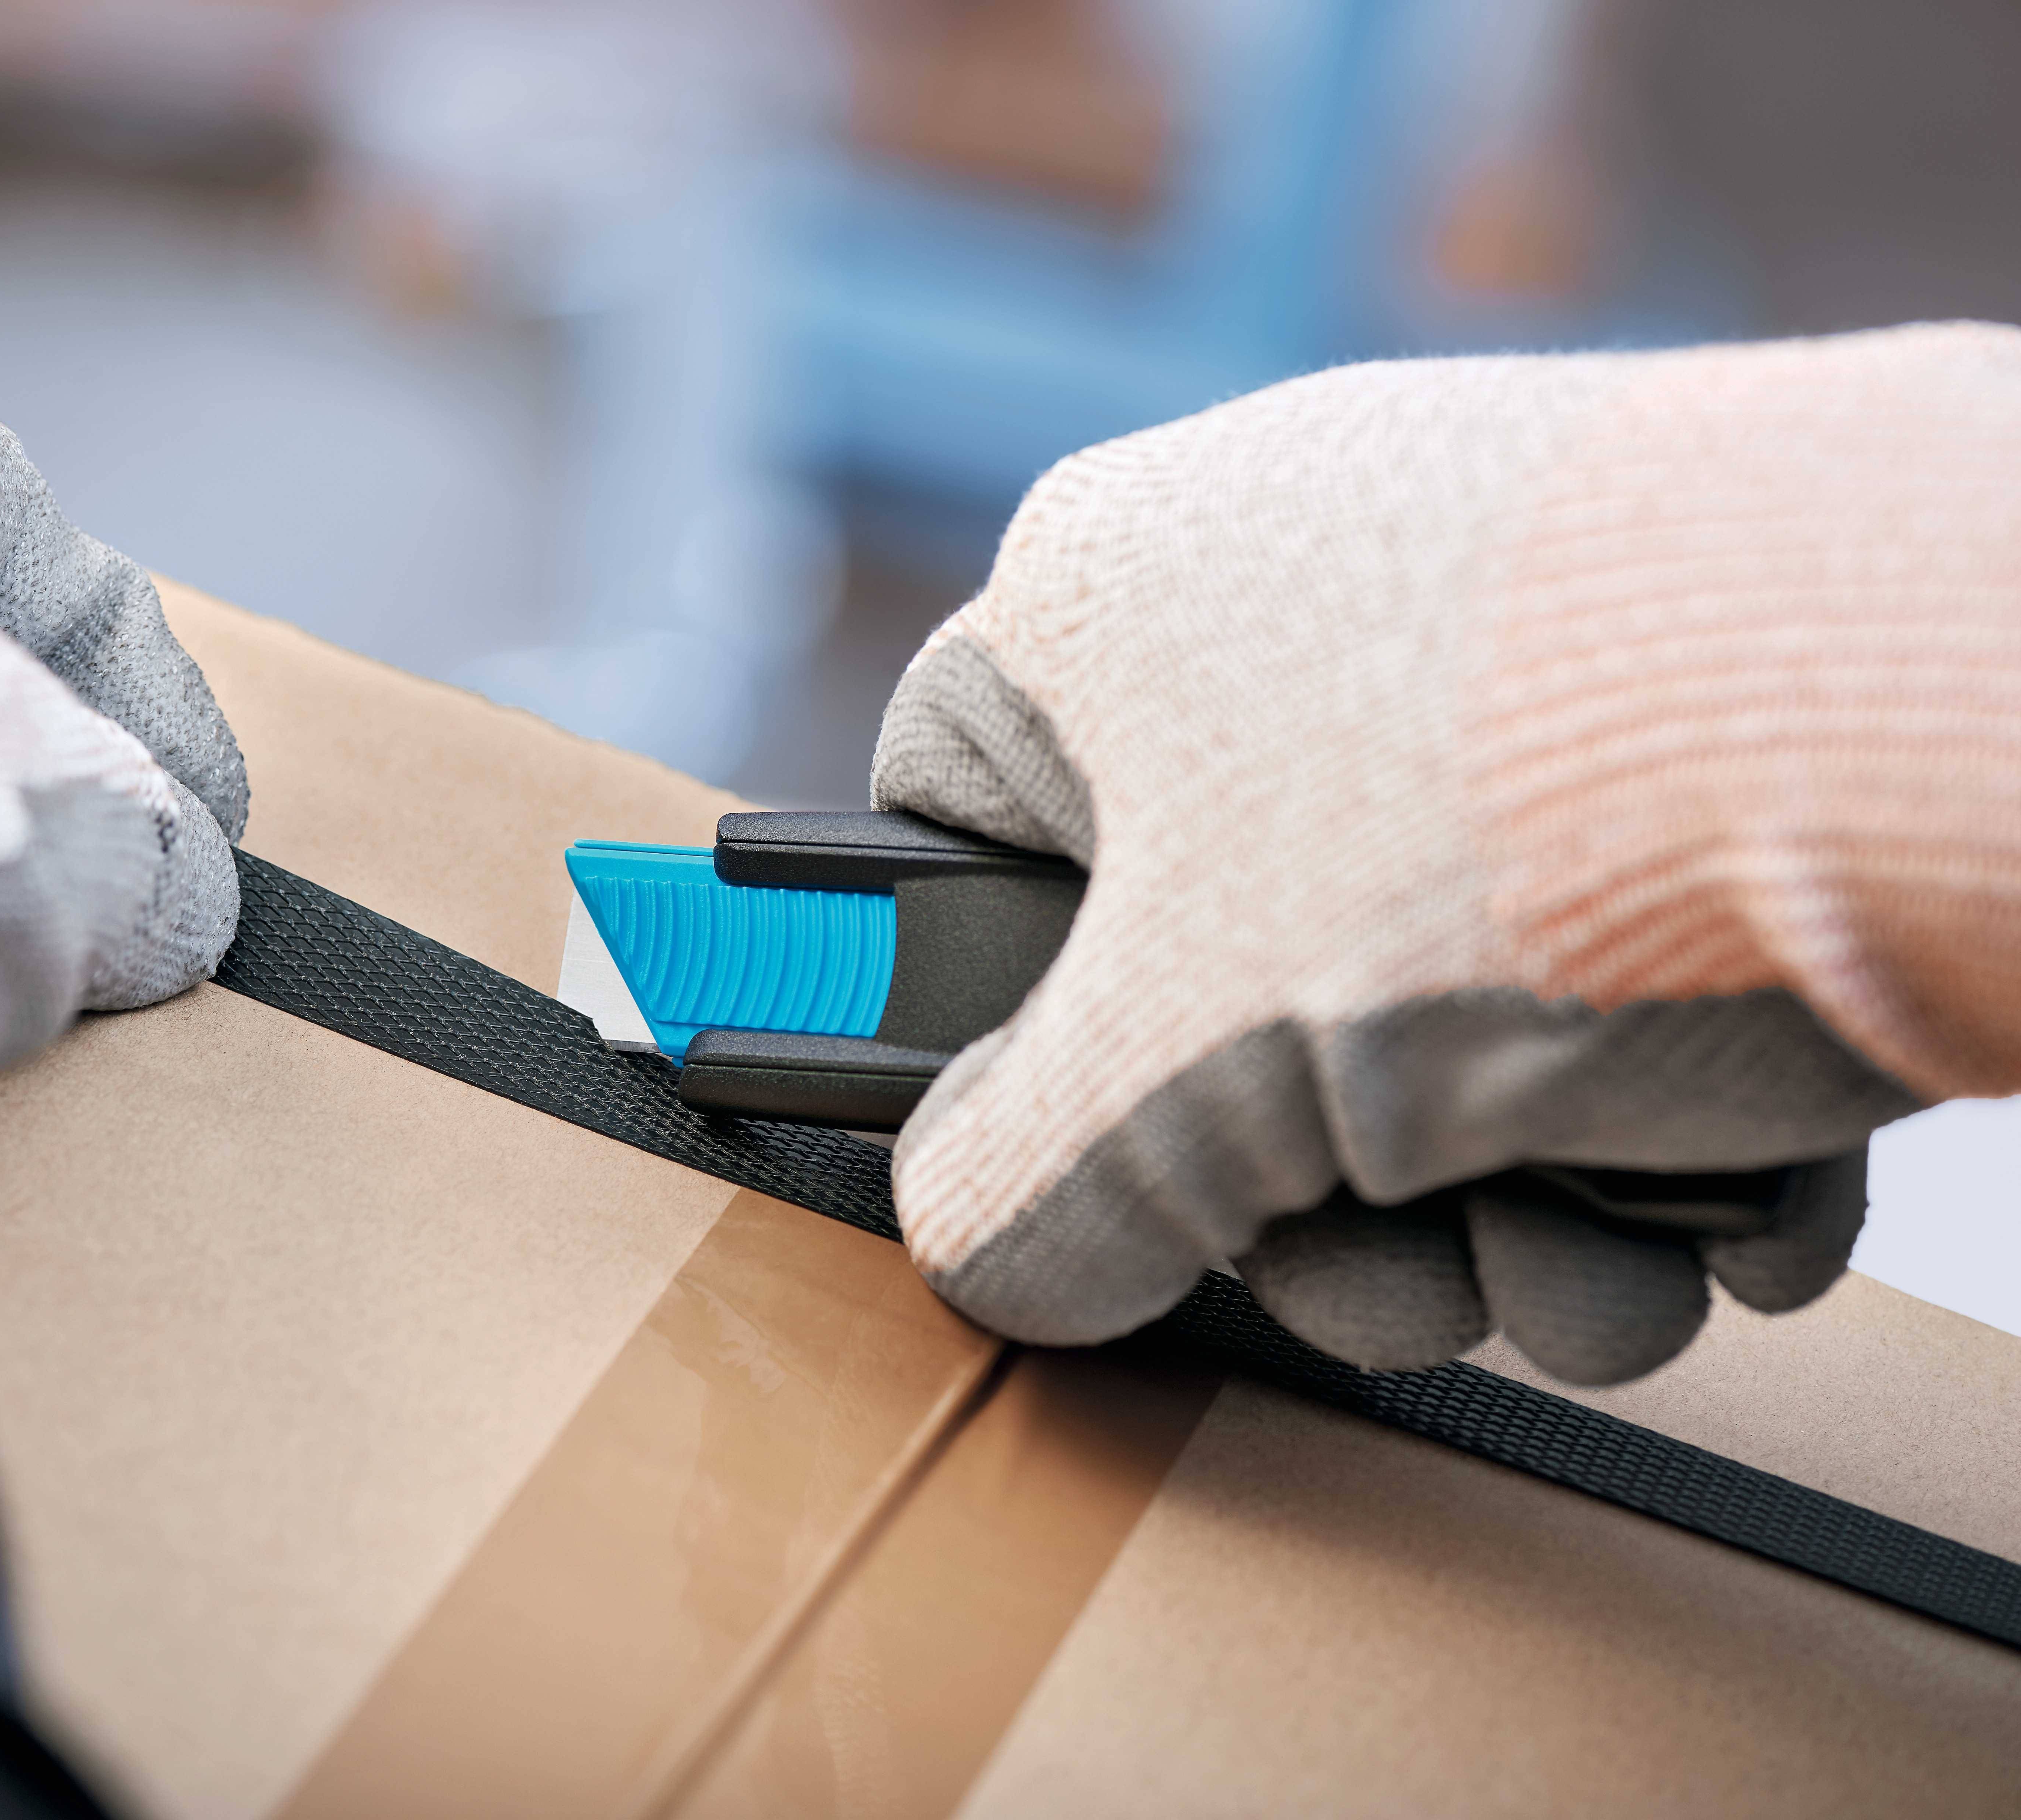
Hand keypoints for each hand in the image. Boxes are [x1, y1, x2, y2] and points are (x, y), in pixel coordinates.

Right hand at [873, 324, 2020, 1382]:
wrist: (1972, 707)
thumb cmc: (1533, 826)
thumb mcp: (1194, 1070)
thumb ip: (1034, 1185)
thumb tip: (984, 1250)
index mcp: (1108, 605)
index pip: (955, 837)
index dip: (1011, 1040)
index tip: (1101, 1176)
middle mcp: (1292, 598)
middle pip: (1213, 984)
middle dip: (1325, 1202)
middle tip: (1408, 1286)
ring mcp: (1500, 655)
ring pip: (1423, 1012)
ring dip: (1504, 1214)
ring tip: (1597, 1266)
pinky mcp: (1685, 724)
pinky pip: (1594, 969)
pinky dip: (1652, 1125)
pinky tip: (1725, 1190)